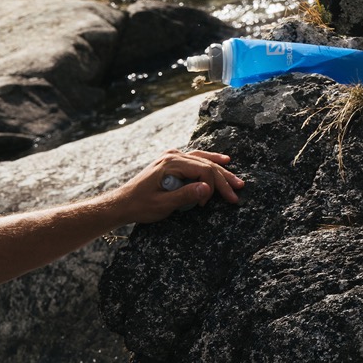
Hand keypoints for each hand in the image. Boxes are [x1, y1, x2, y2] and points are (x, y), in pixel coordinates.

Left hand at [110, 150, 244, 224]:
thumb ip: (185, 196)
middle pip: (206, 164)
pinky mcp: (172, 162)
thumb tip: (207, 188)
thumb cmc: (140, 206)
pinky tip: (222, 161)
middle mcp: (173, 156)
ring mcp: (172, 157)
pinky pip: (196, 159)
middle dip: (223, 178)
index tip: (206, 204)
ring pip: (203, 160)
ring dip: (220, 170)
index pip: (202, 170)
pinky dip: (209, 162)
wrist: (123, 203)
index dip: (211, 187)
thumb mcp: (163, 205)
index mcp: (171, 164)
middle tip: (238, 189)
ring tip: (235, 178)